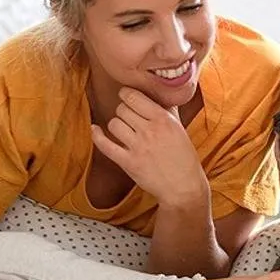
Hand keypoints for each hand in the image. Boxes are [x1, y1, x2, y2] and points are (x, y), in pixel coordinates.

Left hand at [91, 87, 207, 207]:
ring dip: (116, 124)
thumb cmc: (184, 157)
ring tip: (124, 129)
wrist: (183, 186)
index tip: (126, 95)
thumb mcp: (179, 128)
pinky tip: (95, 129)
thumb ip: (167, 110)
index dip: (126, 94)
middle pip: (122, 109)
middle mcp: (150, 131)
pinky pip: (105, 145)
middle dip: (123, 111)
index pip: (134, 97)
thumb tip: (158, 92)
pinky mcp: (128, 163)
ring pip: (114, 124)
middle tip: (129, 117)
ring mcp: (137, 147)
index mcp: (163, 119)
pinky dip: (97, 136)